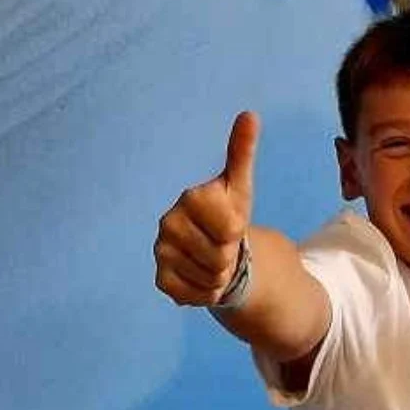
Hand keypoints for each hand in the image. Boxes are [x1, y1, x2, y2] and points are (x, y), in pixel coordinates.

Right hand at [154, 112, 258, 306]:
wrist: (214, 249)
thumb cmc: (228, 215)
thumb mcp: (240, 185)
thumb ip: (242, 150)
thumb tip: (250, 114)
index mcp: (191, 197)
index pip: (231, 227)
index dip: (238, 231)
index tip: (231, 225)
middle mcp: (168, 222)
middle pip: (221, 255)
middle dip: (230, 255)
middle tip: (222, 245)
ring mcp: (161, 252)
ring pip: (210, 277)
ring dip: (220, 275)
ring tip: (212, 259)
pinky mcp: (160, 280)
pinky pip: (195, 295)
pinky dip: (206, 292)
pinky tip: (201, 275)